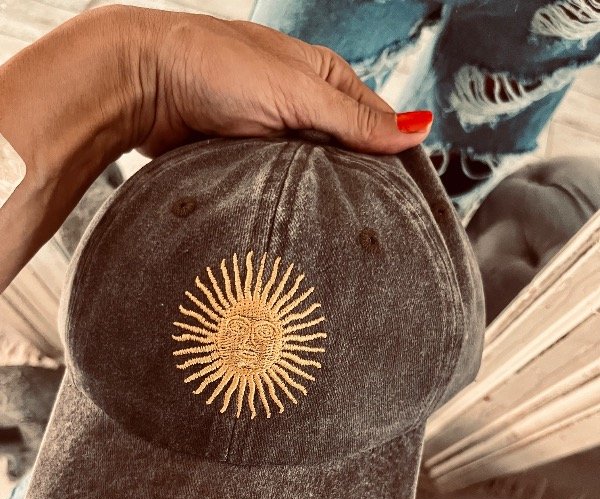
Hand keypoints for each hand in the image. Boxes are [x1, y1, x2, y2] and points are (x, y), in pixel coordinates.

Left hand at [0, 5, 431, 293]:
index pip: (376, 122)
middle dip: (357, 185)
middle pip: (345, 154)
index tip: (410, 199)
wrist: (141, 86)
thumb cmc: (213, 68)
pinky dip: (289, 203)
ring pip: (312, 176)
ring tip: (341, 231)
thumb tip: (417, 130)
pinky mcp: (246, 161)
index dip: (394, 156)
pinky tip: (300, 222)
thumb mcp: (298, 92)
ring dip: (320, 198)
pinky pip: (279, 188)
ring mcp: (273, 135)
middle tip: (376, 226)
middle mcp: (302, 105)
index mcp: (323, 78)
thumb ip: (355, 120)